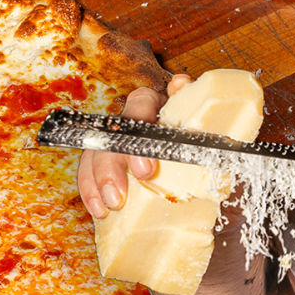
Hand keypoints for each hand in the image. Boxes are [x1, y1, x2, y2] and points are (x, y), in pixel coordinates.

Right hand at [77, 74, 187, 217]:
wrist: (198, 161)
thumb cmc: (201, 139)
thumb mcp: (204, 122)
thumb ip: (195, 104)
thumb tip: (180, 83)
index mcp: (154, 104)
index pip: (140, 104)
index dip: (137, 129)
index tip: (146, 167)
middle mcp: (131, 120)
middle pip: (113, 135)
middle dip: (112, 166)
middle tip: (120, 194)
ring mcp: (116, 142)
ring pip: (96, 153)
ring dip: (99, 181)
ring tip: (110, 205)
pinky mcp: (106, 164)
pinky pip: (89, 173)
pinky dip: (92, 192)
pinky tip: (100, 210)